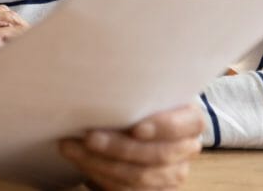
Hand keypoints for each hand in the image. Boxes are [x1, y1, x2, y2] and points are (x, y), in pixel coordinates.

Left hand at [59, 103, 204, 189]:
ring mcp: (172, 173)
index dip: (164, 127)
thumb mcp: (141, 92)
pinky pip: (127, 189)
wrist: (130, 124)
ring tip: (71, 148)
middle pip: (158, 154)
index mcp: (190, 120)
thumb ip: (134, 91)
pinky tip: (79, 161)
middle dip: (120, 147)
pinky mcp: (154, 190)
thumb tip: (99, 83)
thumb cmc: (134, 101)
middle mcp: (186, 148)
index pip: (190, 123)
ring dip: (100, 163)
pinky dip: (98, 174)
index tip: (136, 128)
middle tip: (89, 137)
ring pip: (140, 176)